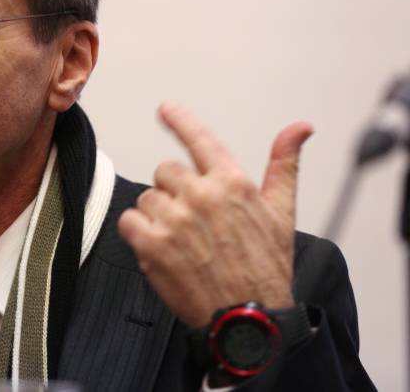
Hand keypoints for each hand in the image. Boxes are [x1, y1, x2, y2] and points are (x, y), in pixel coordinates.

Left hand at [118, 101, 313, 327]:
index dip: (180, 121)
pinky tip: (159, 250)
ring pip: (146, 198)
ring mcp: (176, 219)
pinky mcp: (153, 244)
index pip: (200, 140)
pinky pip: (129, 220)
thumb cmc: (265, 268)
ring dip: (156, 216)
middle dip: (174, 193)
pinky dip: (138, 234)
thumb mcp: (282, 213)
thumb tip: (299, 128)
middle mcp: (202, 195)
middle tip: (192, 222)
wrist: (249, 320)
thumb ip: (283, 166)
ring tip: (181, 242)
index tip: (165, 109)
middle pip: (165, 172)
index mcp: (232, 183)